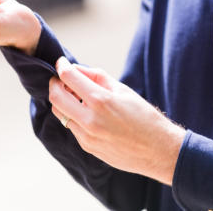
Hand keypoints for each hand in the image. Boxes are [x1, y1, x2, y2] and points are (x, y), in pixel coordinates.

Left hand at [48, 57, 185, 185]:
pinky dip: (74, 116)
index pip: (69, 78)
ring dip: (63, 101)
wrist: (158, 150)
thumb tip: (76, 69)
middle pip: (56, 97)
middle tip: (62, 80)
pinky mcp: (88, 147)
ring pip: (60, 114)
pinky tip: (88, 114)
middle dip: (55, 84)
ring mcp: (87, 136)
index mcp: (101, 100)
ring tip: (76, 96)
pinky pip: (72, 128)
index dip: (61, 66)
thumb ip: (97, 77)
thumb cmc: (145, 117)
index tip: (61, 63)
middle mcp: (90, 119)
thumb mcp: (123, 90)